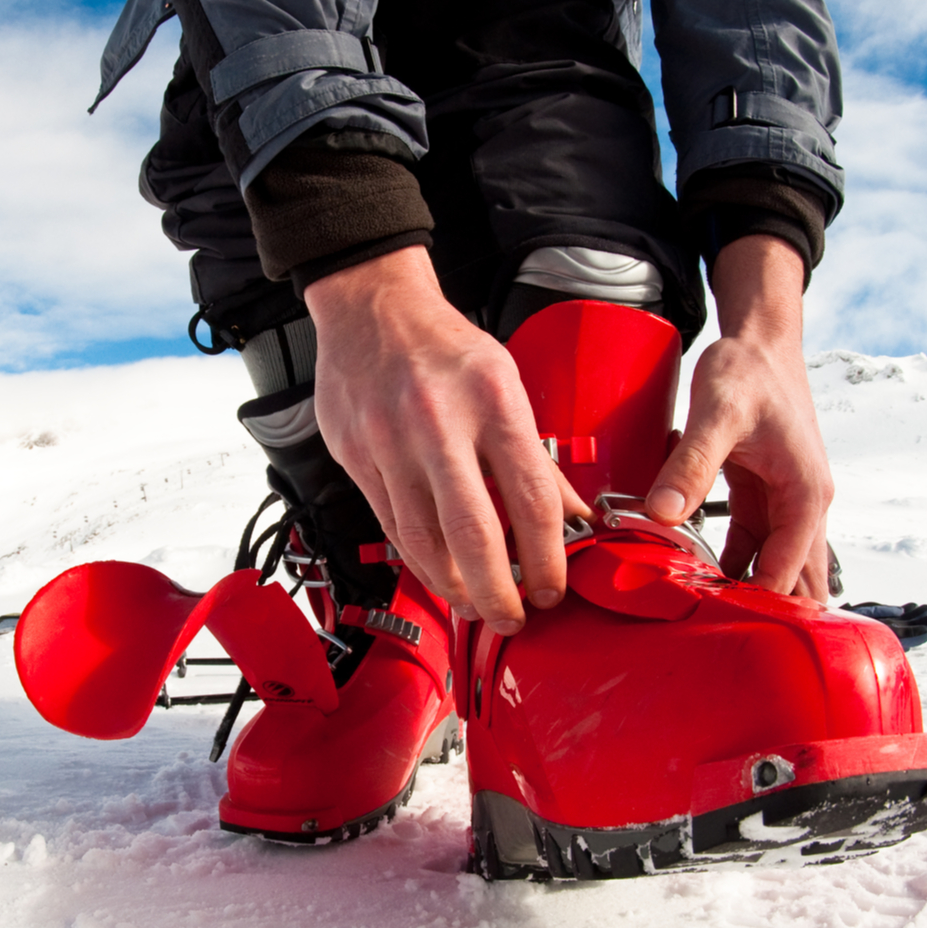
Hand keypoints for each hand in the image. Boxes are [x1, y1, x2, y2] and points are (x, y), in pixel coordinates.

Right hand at [303, 246, 586, 633]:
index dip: (547, 556)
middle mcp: (438, 422)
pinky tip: (439, 578)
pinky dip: (417, 562)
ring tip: (476, 607)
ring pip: (423, 539)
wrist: (370, 309)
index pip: (530, 497)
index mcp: (490, 399)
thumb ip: (533, 455)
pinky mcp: (356, 457)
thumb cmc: (444, 347)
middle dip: (498, 590)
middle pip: (473, 531)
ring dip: (453, 586)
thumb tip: (570, 519)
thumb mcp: (505, 383)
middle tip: (513, 619)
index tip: (553, 588)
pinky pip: (391, 526)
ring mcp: (390, 442)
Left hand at [646, 234, 833, 596]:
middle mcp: (805, 506)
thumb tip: (663, 513)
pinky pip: (752, 547)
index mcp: (806, 495)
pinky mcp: (763, 498)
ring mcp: (786, 504)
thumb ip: (691, 465)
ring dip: (746, 593)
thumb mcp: (716, 416)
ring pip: (775, 567)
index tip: (717, 630)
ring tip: (702, 625)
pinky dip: (731, 567)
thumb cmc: (750, 372)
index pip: (787, 571)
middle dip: (763, 614)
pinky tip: (699, 586)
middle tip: (714, 642)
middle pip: (795, 581)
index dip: (755, 603)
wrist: (760, 341)